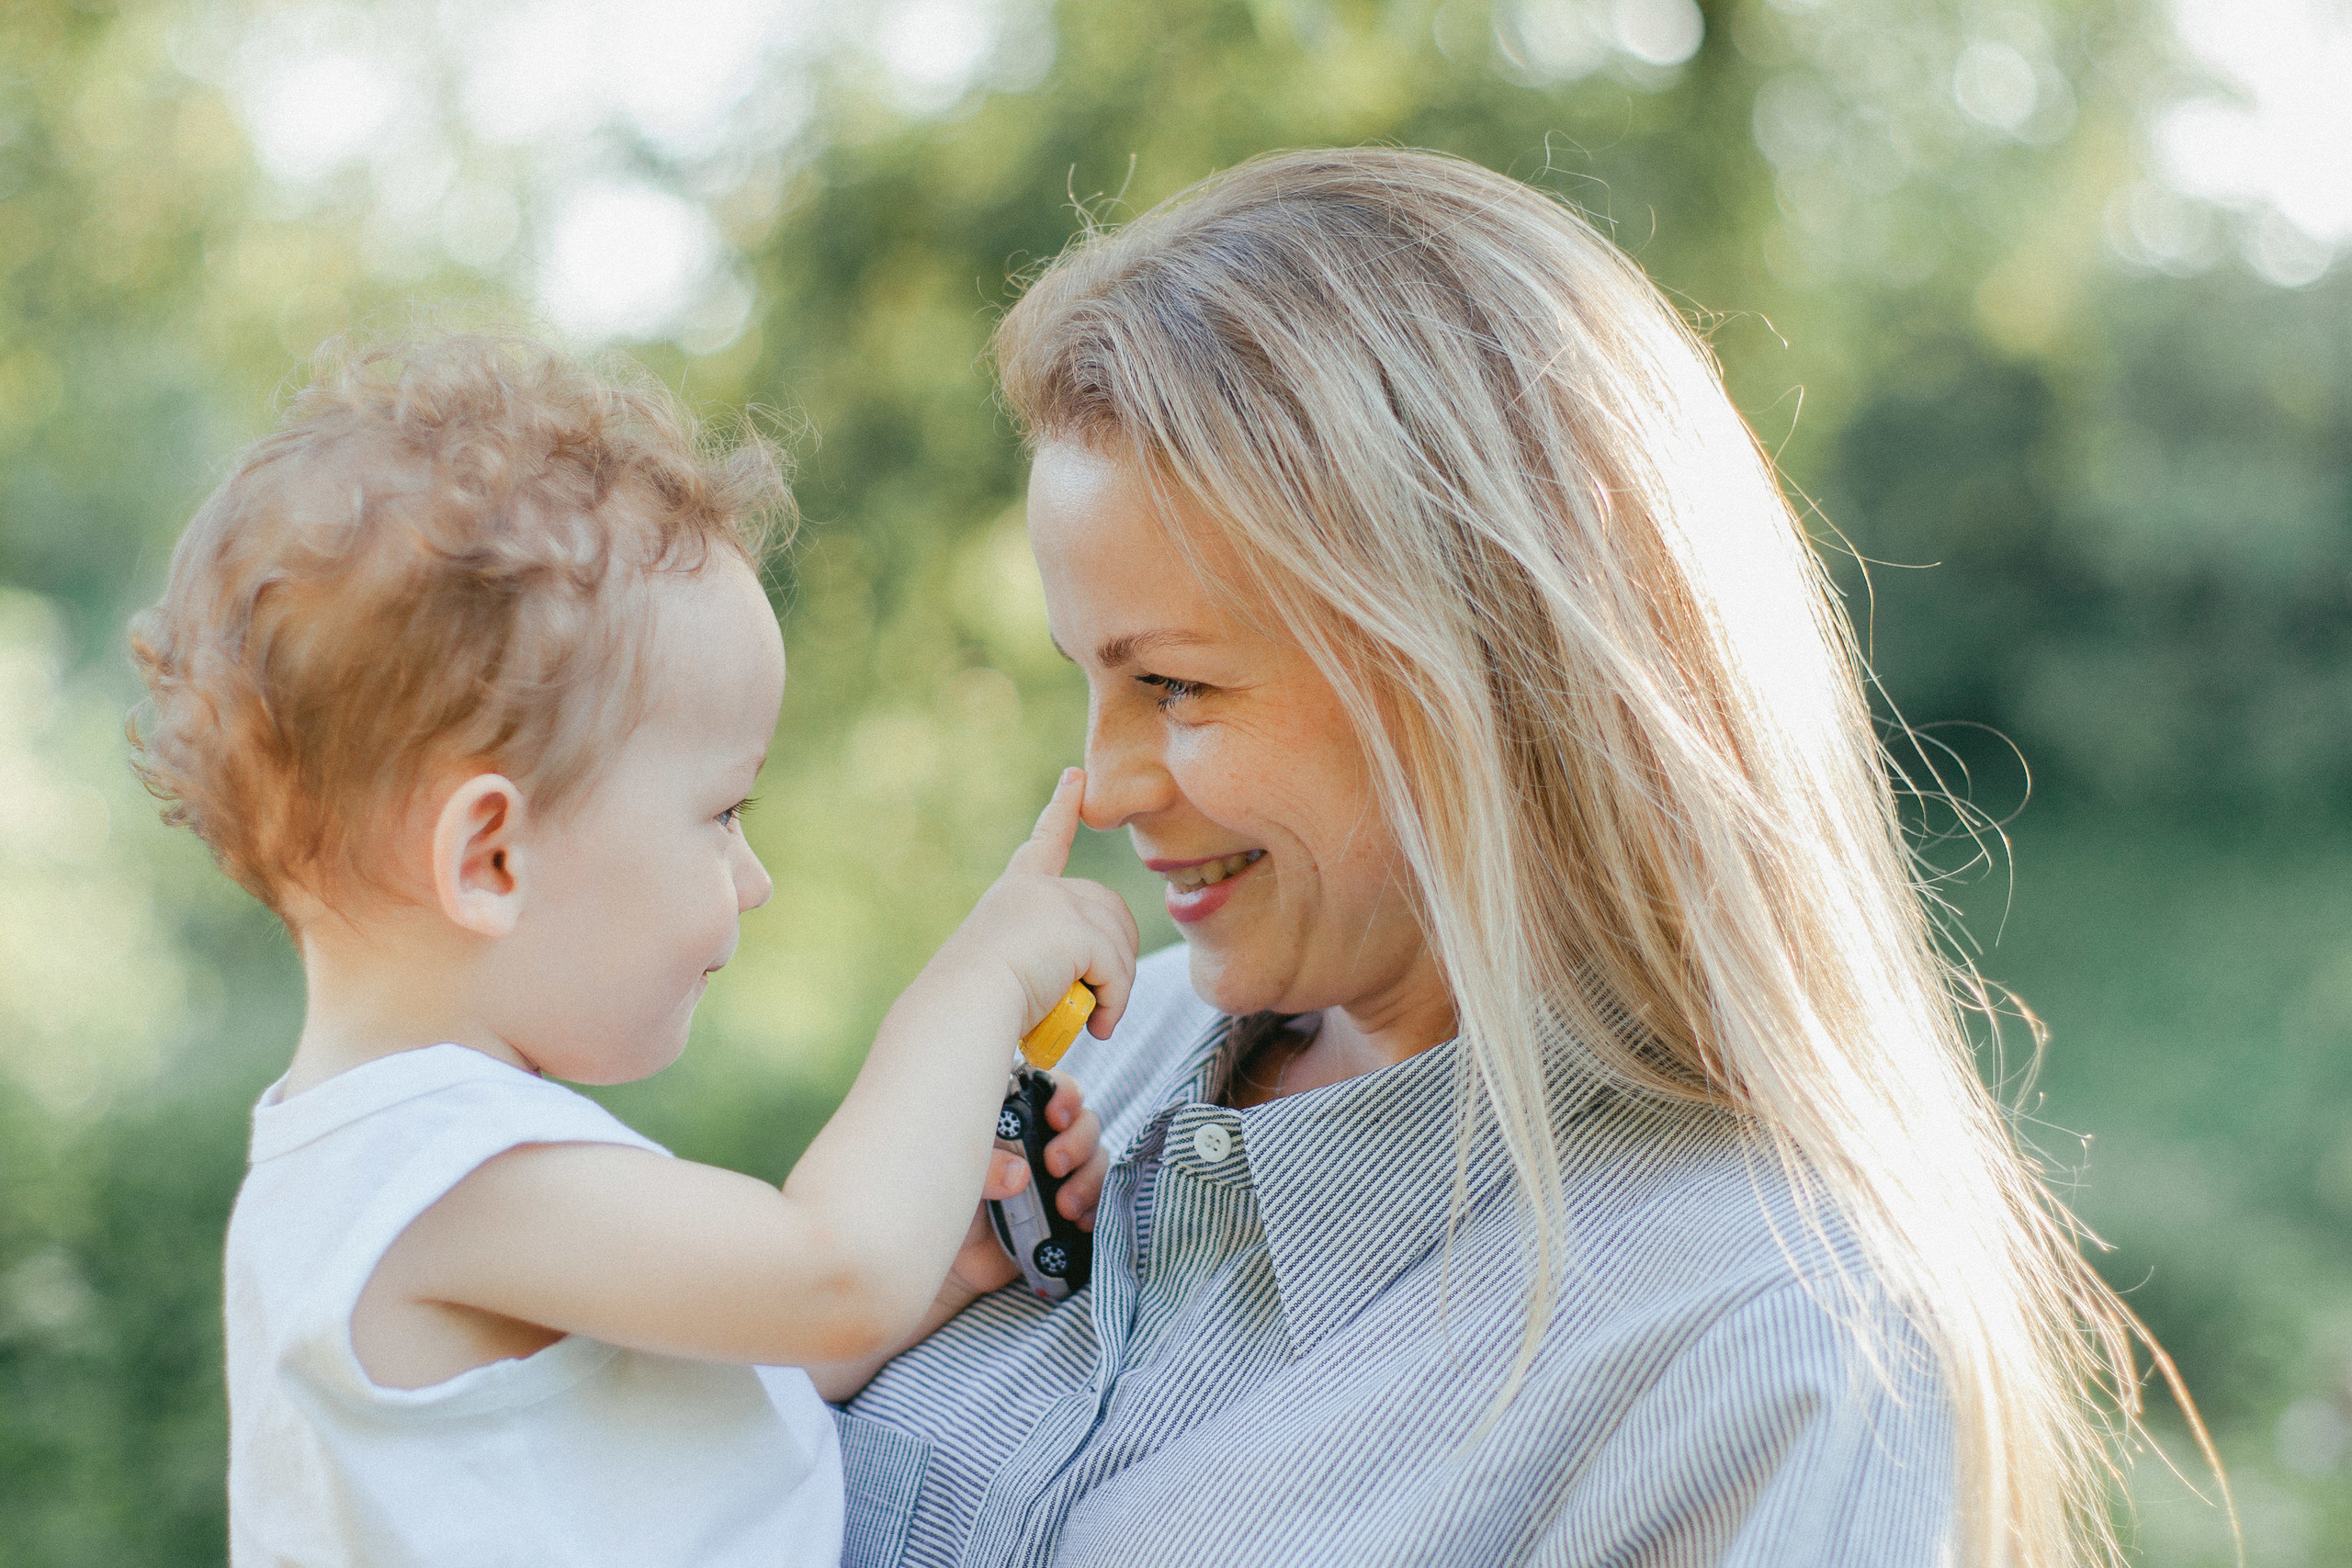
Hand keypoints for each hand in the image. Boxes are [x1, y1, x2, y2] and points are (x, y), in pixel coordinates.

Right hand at [925, 768, 1139, 1043]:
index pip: (1044, 843)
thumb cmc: (964, 1023)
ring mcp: (1054, 903)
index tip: (1075, 776)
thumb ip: (1032, 985)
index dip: (1061, 809)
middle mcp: (1033, 890)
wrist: (957, 1015)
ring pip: (1118, 939)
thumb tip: (1062, 1060)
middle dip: (1115, 955)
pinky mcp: (1074, 927)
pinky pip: (1117, 967)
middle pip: (1107, 908)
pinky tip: (1100, 1027)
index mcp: (1011, 896)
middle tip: (1100, 1004)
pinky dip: (1116, 1000)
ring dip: (1116, 984)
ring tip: (1096, 1022)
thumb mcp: (999, 990)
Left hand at [958, 1072, 1107, 1294]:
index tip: (1056, 1116)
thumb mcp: (955, 1180)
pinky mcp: (1071, 1207)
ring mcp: (1060, 1174)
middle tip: (1055, 1166)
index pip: (1049, 1087)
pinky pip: (1100, 1198)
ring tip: (1065, 1208)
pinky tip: (1080, 1223)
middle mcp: (1042, 1140)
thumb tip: (1020, 1174)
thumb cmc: (946, 1203)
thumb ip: (984, 1170)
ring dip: (1088, 1179)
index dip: (1062, 1092)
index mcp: (1013, 1119)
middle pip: (1083, 1120)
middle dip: (1078, 1141)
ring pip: (1097, 1158)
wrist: (955, 1261)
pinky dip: (1096, 1207)